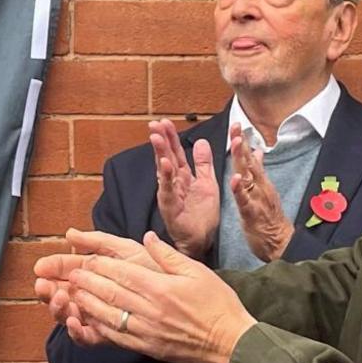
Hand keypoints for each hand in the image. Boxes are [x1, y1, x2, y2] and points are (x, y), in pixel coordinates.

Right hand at [35, 228, 159, 338]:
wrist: (190, 307)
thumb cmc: (160, 273)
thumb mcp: (130, 251)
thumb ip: (101, 241)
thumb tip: (70, 234)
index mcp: (99, 274)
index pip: (69, 270)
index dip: (54, 268)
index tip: (41, 267)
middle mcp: (96, 296)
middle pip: (65, 293)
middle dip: (50, 290)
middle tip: (42, 285)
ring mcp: (102, 316)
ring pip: (72, 315)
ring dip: (60, 309)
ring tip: (59, 300)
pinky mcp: (111, 336)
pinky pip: (89, 338)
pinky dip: (78, 332)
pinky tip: (74, 322)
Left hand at [57, 231, 255, 362]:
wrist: (230, 342)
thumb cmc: (217, 303)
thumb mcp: (196, 270)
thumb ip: (168, 255)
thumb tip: (148, 237)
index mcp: (161, 288)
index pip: (123, 274)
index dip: (101, 266)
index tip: (87, 259)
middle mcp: (150, 310)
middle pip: (111, 294)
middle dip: (88, 283)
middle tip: (72, 275)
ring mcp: (147, 331)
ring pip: (110, 316)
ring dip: (88, 305)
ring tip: (73, 296)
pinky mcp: (148, 347)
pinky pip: (118, 337)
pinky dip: (100, 328)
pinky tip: (90, 321)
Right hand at [149, 119, 219, 259]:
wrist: (202, 241)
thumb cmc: (202, 215)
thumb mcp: (207, 183)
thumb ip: (203, 164)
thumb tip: (200, 141)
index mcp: (183, 176)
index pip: (175, 152)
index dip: (170, 137)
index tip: (165, 121)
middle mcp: (173, 183)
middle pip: (166, 157)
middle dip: (160, 140)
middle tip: (154, 123)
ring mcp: (169, 194)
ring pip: (163, 170)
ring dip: (159, 153)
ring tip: (155, 137)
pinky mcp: (170, 207)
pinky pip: (167, 190)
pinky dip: (166, 177)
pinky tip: (164, 164)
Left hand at [227, 125, 293, 261]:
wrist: (280, 243)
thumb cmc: (269, 219)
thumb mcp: (264, 191)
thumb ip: (259, 171)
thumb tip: (259, 152)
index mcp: (259, 182)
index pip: (250, 158)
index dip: (243, 141)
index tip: (237, 124)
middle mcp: (259, 187)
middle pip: (249, 162)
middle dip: (242, 143)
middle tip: (236, 126)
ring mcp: (256, 199)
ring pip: (248, 176)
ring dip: (242, 159)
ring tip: (237, 143)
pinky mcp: (251, 213)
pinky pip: (244, 200)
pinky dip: (239, 189)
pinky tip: (235, 179)